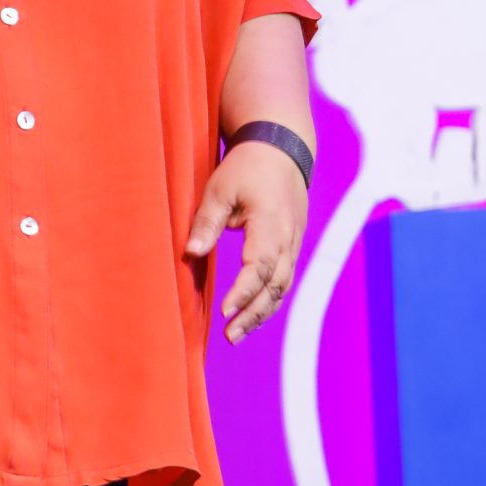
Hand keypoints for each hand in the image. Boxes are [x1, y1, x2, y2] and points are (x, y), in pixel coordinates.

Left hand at [184, 141, 308, 344]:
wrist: (281, 149)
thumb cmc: (247, 167)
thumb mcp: (219, 188)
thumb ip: (206, 222)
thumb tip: (190, 252)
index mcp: (271, 223)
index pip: (259, 266)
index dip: (243, 291)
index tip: (225, 310)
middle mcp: (289, 238)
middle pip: (276, 285)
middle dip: (254, 314)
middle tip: (231, 336)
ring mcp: (294, 243)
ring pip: (283, 286)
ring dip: (262, 312)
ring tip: (237, 333)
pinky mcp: (293, 245)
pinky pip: (284, 278)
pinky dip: (269, 298)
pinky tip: (252, 314)